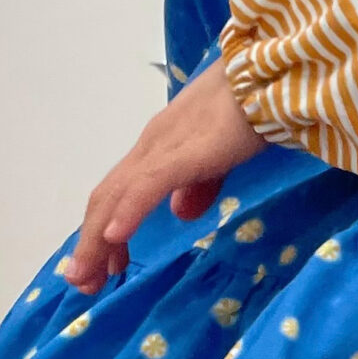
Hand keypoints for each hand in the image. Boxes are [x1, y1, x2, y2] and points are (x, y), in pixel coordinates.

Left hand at [58, 60, 268, 297]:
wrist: (274, 75)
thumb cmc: (253, 110)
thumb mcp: (220, 156)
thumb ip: (200, 183)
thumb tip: (182, 213)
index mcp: (160, 148)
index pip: (120, 192)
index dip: (105, 229)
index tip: (105, 266)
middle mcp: (151, 146)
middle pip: (107, 198)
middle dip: (91, 243)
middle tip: (83, 283)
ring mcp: (163, 147)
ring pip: (116, 195)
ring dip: (97, 238)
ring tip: (87, 276)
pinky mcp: (183, 151)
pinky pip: (148, 184)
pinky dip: (128, 211)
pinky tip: (114, 237)